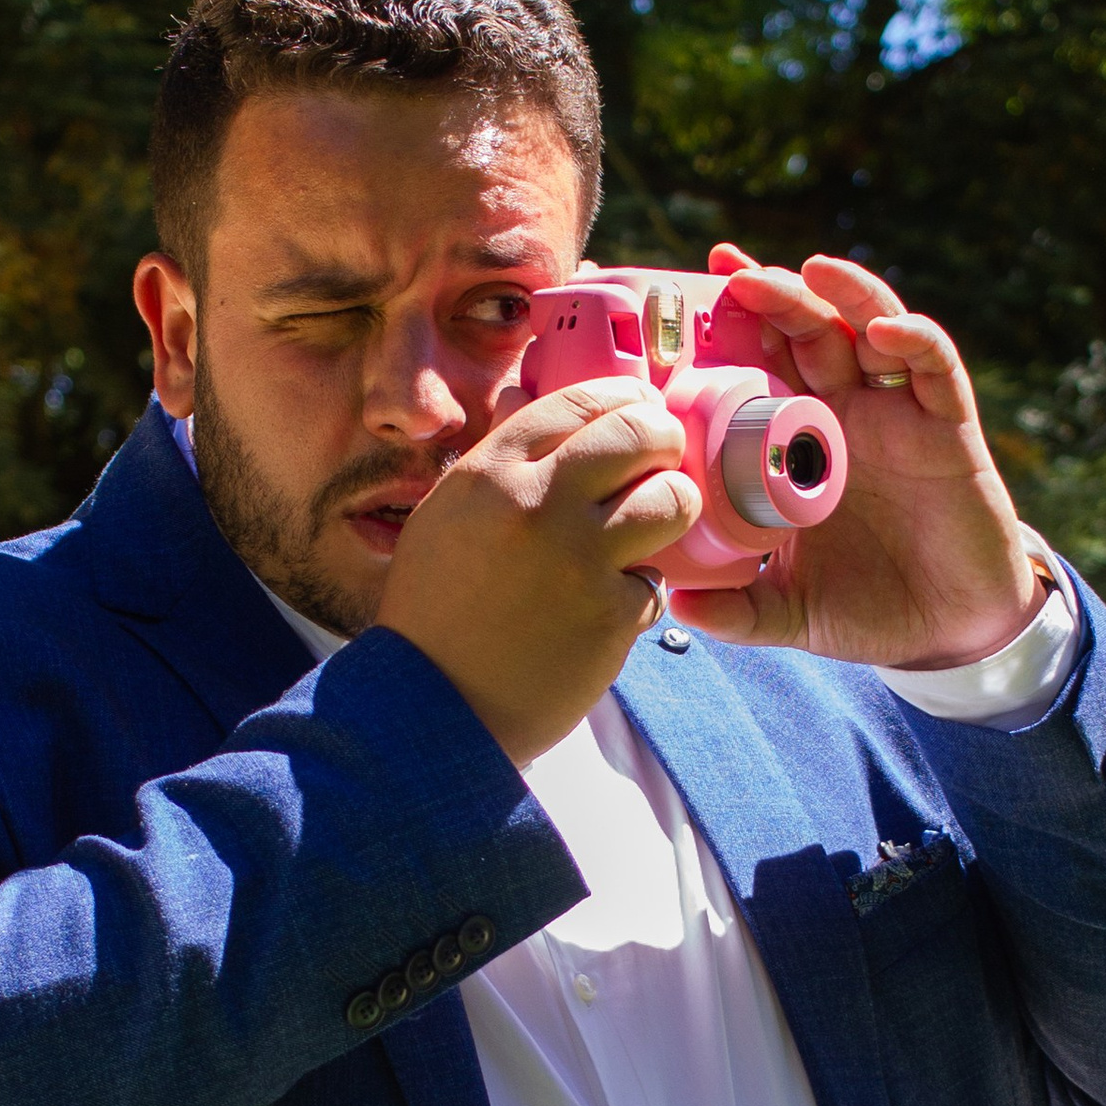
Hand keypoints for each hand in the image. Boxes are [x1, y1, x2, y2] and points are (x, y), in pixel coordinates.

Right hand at [378, 378, 701, 765]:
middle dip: (664, 439)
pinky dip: (639, 592)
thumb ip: (498, 468)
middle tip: (665, 457)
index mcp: (491, 474)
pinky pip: (656, 583)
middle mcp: (538, 506)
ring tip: (658, 522)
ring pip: (671, 500)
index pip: (581, 402)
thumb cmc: (433, 614)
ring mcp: (580, 561)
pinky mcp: (612, 617)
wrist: (433, 707)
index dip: (626, 399)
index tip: (641, 409)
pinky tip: (610, 605)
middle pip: (639, 435)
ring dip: (673, 505)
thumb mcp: (445, 518)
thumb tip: (546, 416)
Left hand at [678, 251, 1045, 664]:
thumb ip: (738, 611)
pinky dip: (912, 340)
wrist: (952, 631)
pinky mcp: (948, 427)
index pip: (761, 366)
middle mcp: (845, 414)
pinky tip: (881, 333)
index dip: (729, 330)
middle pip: (808, 331)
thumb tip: (673, 606)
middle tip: (731, 272)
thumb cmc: (870, 608)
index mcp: (798, 441)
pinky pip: (934, 367)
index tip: (682, 300)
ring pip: (868, 329)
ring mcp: (897, 415)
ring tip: (805, 273)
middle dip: (773, 293)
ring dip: (840, 295)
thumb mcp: (791, 612)